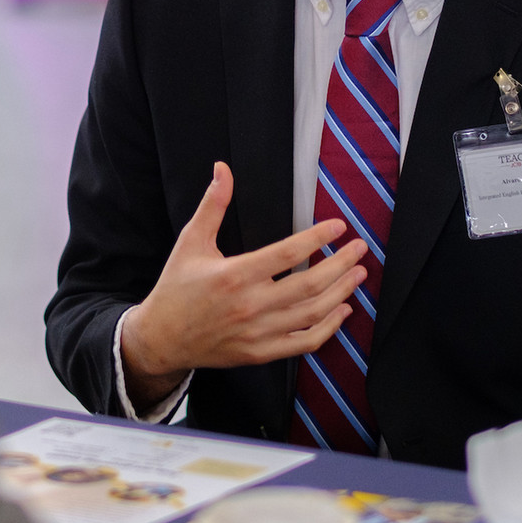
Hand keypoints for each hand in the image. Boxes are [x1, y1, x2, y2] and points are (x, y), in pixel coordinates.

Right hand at [121, 162, 368, 409]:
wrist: (161, 338)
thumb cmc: (176, 288)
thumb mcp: (191, 242)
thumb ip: (212, 205)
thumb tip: (222, 169)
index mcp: (235, 275)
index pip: (288, 254)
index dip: (318, 238)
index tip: (339, 227)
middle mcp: (250, 306)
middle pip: (310, 285)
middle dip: (342, 265)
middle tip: (360, 249)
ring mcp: (257, 333)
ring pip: (312, 314)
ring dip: (341, 293)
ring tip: (358, 274)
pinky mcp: (260, 353)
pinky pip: (304, 343)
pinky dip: (328, 328)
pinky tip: (341, 310)